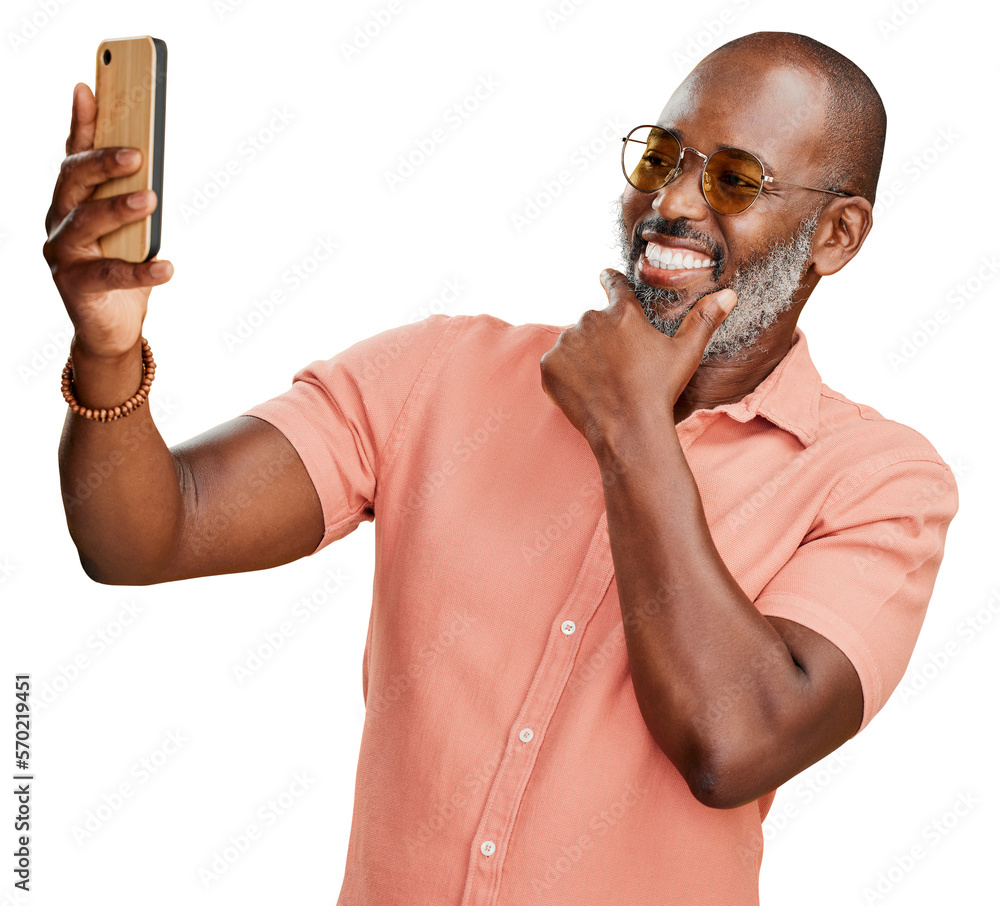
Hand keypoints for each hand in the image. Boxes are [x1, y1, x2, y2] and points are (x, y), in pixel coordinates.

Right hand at [42, 82, 173, 359]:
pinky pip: (110, 274)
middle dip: (103, 162)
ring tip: (151, 200)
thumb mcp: (122, 223)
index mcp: (70, 200)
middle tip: (138, 154)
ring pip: (86, 222)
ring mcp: (63, 253)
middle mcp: (59, 220)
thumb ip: (124, 188)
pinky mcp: (76, 286)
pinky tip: (167, 266)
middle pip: (73, 181)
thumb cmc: (119, 266)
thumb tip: (135, 145)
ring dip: (118, 208)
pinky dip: (141, 270)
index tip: (90, 87)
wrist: (111, 326)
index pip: (72, 153)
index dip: (79, 121)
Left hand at [538, 268, 736, 449]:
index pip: (614, 284)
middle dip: (602, 339)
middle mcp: (591, 319)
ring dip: (582, 356)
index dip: (610, 280)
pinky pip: (556, 365)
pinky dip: (565, 375)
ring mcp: (567, 342)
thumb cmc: (659, 390)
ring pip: (573, 343)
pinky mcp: (550, 365)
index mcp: (623, 312)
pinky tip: (585, 390)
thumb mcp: (686, 354)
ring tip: (602, 382)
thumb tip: (729, 293)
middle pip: (593, 323)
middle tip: (616, 368)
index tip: (604, 276)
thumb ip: (704, 320)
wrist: (628, 428)